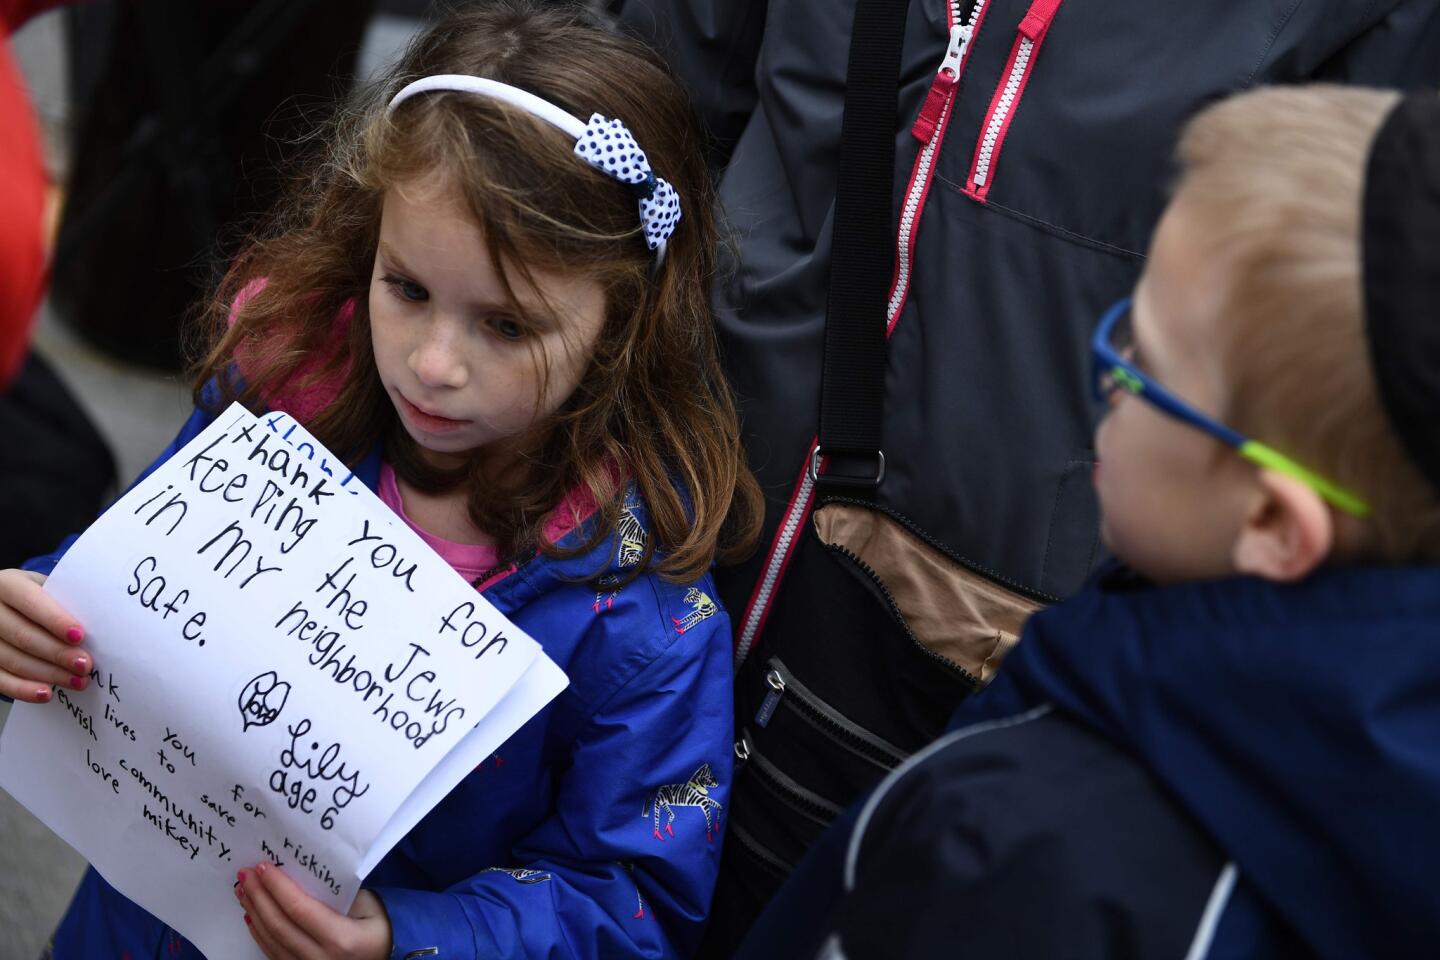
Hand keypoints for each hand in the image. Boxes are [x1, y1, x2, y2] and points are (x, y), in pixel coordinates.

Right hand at [0, 569, 90, 702]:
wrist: (5, 605)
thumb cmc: (34, 597)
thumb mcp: (45, 587)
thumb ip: (63, 599)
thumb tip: (100, 623)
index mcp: (7, 585)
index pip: (30, 602)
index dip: (54, 620)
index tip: (79, 636)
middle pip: (22, 635)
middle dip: (57, 653)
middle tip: (85, 664)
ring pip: (12, 660)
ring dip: (48, 674)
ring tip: (77, 681)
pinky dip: (23, 689)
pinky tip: (46, 693)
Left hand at [237, 862, 391, 959]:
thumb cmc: (379, 929)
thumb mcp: (369, 906)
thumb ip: (338, 894)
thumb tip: (302, 876)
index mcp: (341, 939)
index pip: (300, 909)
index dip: (278, 887)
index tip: (264, 867)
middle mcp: (321, 959)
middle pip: (280, 925)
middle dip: (259, 896)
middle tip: (245, 875)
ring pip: (271, 940)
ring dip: (254, 913)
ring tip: (244, 891)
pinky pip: (273, 953)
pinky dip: (259, 934)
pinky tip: (252, 916)